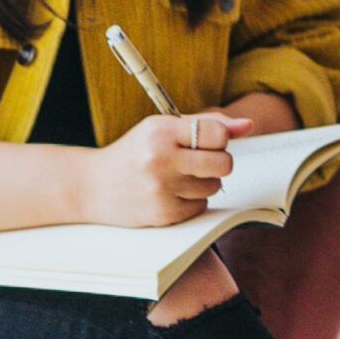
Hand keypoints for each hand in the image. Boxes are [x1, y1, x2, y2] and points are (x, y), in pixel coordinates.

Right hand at [81, 112, 252, 226]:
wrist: (91, 186)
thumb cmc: (134, 153)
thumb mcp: (163, 128)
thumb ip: (207, 124)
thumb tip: (248, 125)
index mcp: (160, 131)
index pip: (218, 134)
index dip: (219, 139)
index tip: (207, 142)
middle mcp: (160, 159)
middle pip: (224, 163)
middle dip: (219, 162)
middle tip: (200, 161)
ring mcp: (161, 189)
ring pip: (215, 186)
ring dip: (204, 182)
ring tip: (178, 177)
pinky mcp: (164, 214)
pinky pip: (201, 206)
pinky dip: (192, 200)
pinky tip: (170, 193)